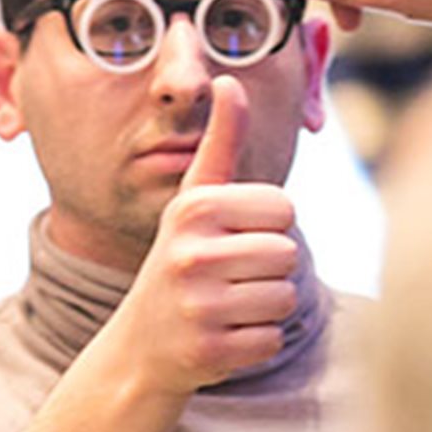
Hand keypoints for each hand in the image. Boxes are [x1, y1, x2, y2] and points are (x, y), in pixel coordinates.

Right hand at [120, 84, 298, 393]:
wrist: (142, 343)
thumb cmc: (183, 259)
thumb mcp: (194, 200)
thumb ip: (220, 142)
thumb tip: (229, 80)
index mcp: (193, 209)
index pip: (283, 209)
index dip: (268, 226)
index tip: (232, 239)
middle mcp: (190, 254)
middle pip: (288, 254)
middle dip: (269, 269)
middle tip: (229, 277)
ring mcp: (198, 306)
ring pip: (285, 298)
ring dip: (265, 306)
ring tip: (227, 305)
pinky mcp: (209, 351)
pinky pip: (272, 338)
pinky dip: (256, 341)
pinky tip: (224, 335)